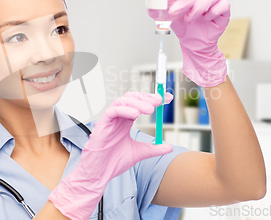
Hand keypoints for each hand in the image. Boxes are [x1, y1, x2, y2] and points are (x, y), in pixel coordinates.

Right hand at [48, 92, 173, 219]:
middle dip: (146, 97)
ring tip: (150, 109)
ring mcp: (110, 120)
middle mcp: (118, 118)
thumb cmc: (113, 162)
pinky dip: (124, 109)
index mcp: (126, 122)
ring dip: (137, 102)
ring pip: (122, 101)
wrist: (100, 173)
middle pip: (132, 98)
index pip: (140, 104)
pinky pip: (112, 111)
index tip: (168, 98)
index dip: (153, 99)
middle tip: (160, 100)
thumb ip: (153, 149)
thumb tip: (170, 148)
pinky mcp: (102, 125)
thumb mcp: (139, 153)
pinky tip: (135, 114)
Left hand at [168, 0, 229, 86]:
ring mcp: (215, 1)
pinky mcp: (224, 11)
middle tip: (173, 12)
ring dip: (197, 8)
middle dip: (184, 2)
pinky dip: (213, 13)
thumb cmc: (183, 26)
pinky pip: (222, 6)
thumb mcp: (167, 17)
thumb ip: (157, 6)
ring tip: (189, 18)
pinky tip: (206, 19)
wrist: (193, 44)